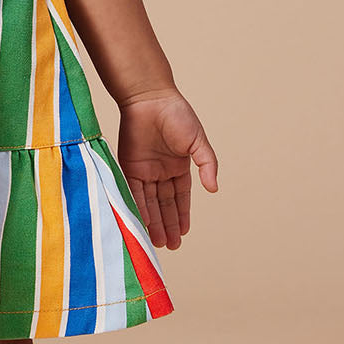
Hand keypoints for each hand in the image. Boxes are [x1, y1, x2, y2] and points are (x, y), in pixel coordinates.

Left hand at [115, 89, 218, 250]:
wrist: (150, 97)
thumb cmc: (177, 115)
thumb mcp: (198, 142)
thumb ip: (207, 165)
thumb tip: (214, 189)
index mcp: (178, 166)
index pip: (180, 197)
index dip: (182, 215)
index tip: (184, 234)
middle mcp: (160, 171)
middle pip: (164, 204)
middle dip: (168, 225)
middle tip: (170, 246)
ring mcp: (144, 169)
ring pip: (149, 202)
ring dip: (153, 222)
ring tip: (158, 242)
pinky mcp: (129, 165)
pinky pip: (133, 191)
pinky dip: (138, 207)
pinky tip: (143, 224)